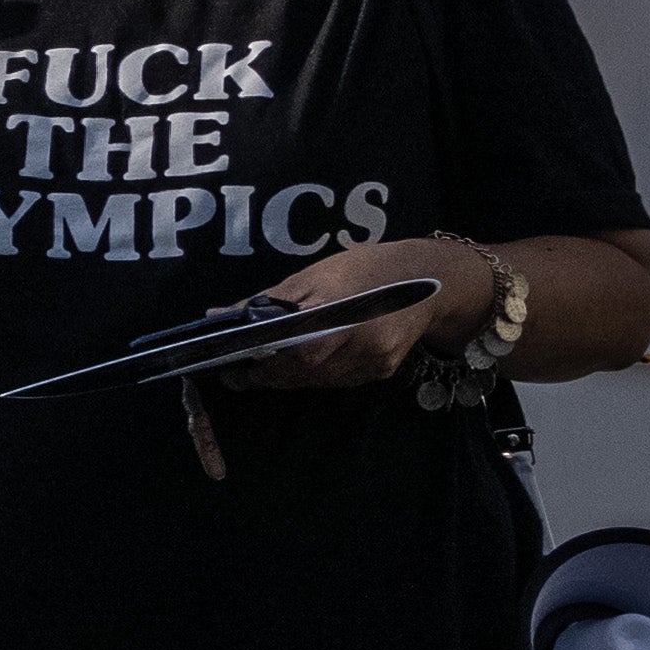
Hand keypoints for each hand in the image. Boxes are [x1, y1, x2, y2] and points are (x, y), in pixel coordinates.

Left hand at [224, 234, 497, 388]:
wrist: (429, 281)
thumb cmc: (365, 269)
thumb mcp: (314, 275)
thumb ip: (267, 299)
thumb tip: (220, 316)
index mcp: (341, 312)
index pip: (295, 350)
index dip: (262, 364)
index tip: (233, 369)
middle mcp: (362, 342)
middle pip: (305, 372)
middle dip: (269, 374)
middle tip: (242, 371)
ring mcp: (375, 362)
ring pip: (319, 381)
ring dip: (289, 377)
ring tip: (266, 367)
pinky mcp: (382, 372)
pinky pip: (338, 381)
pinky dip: (315, 376)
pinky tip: (304, 364)